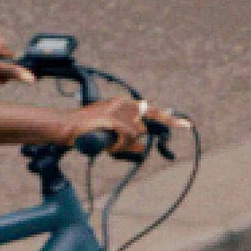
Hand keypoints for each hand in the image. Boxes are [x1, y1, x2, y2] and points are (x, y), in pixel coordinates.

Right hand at [65, 97, 187, 157]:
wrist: (64, 127)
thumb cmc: (83, 131)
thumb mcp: (108, 134)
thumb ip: (125, 137)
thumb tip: (141, 146)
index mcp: (121, 103)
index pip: (149, 109)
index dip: (168, 118)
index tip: (185, 125)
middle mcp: (122, 104)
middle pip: (148, 119)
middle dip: (156, 128)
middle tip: (178, 128)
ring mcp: (117, 110)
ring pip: (136, 131)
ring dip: (125, 143)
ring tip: (111, 145)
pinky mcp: (112, 119)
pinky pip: (126, 136)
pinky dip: (119, 145)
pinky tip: (110, 146)